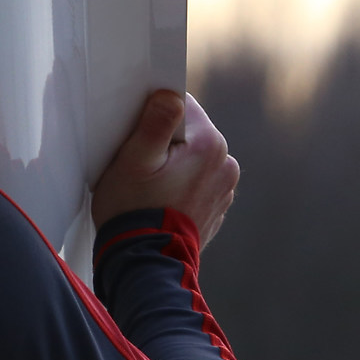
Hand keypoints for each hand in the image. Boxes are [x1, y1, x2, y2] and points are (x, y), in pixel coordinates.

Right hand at [91, 89, 238, 246]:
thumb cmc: (133, 211)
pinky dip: (179, 186)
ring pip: (193, 157)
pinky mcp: (217, 206)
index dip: (154, 115)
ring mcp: (225, 188)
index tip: (136, 137)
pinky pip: (196, 182)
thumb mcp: (133, 161)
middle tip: (138, 167)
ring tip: (148, 189)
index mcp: (210, 145)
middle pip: (189, 133)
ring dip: (172, 165)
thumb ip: (155, 123)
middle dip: (164, 142)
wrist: (146, 265)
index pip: (183, 105)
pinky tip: (159, 202)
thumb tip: (170, 93)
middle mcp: (227, 164)